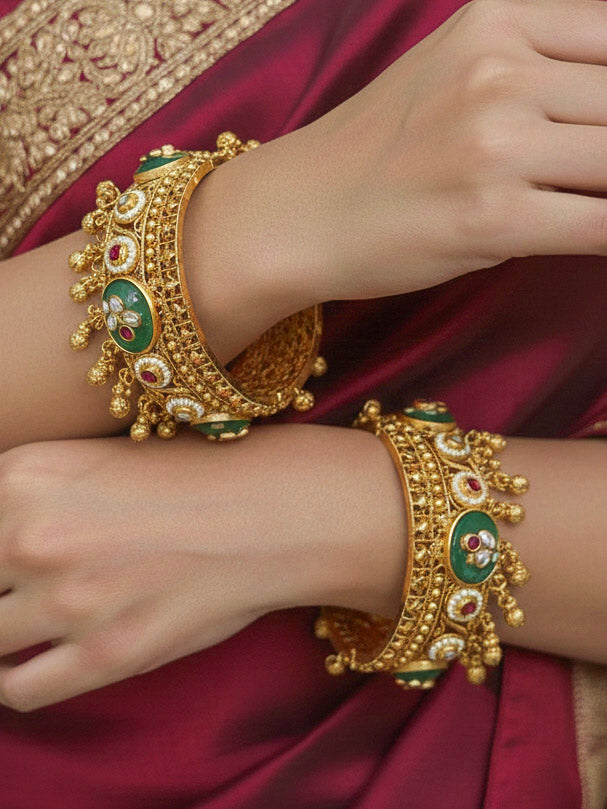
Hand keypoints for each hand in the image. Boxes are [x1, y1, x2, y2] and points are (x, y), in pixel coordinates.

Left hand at [0, 438, 268, 710]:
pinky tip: (31, 665)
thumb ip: (31, 494)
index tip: (6, 566)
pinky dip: (13, 682)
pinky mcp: (105, 653)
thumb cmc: (195, 476)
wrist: (269, 510)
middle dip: (0, 585)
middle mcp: (32, 535)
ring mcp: (67, 598)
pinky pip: (19, 689)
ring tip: (26, 623)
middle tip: (21, 589)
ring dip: (5, 631)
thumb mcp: (95, 458)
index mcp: (25, 474)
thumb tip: (5, 538)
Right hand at [195, 0, 606, 318]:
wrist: (302, 211)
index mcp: (496, 21)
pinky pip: (602, 225)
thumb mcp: (452, 68)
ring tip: (584, 198)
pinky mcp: (493, 219)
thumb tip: (601, 102)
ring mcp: (494, 146)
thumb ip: (536, 65)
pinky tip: (598, 234)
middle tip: (589, 169)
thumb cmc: (377, 150)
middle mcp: (499, 72)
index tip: (597, 129)